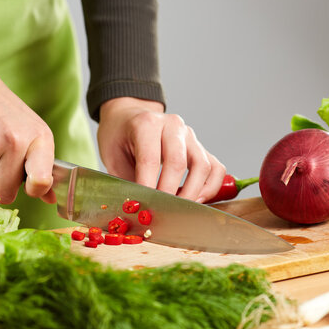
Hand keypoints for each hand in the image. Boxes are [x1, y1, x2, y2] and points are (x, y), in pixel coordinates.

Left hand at [97, 97, 225, 201]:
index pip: (150, 159)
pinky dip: (210, 187)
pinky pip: (216, 168)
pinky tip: (196, 200)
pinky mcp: (200, 147)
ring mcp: (190, 136)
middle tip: (160, 212)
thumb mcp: (112, 155)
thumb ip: (126, 179)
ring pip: (203, 165)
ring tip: (179, 209)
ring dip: (193, 193)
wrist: (128, 117)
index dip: (148, 186)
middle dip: (170, 193)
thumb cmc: (119, 137)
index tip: (144, 206)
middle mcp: (172, 126)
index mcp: (147, 124)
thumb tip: (139, 209)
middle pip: (178, 162)